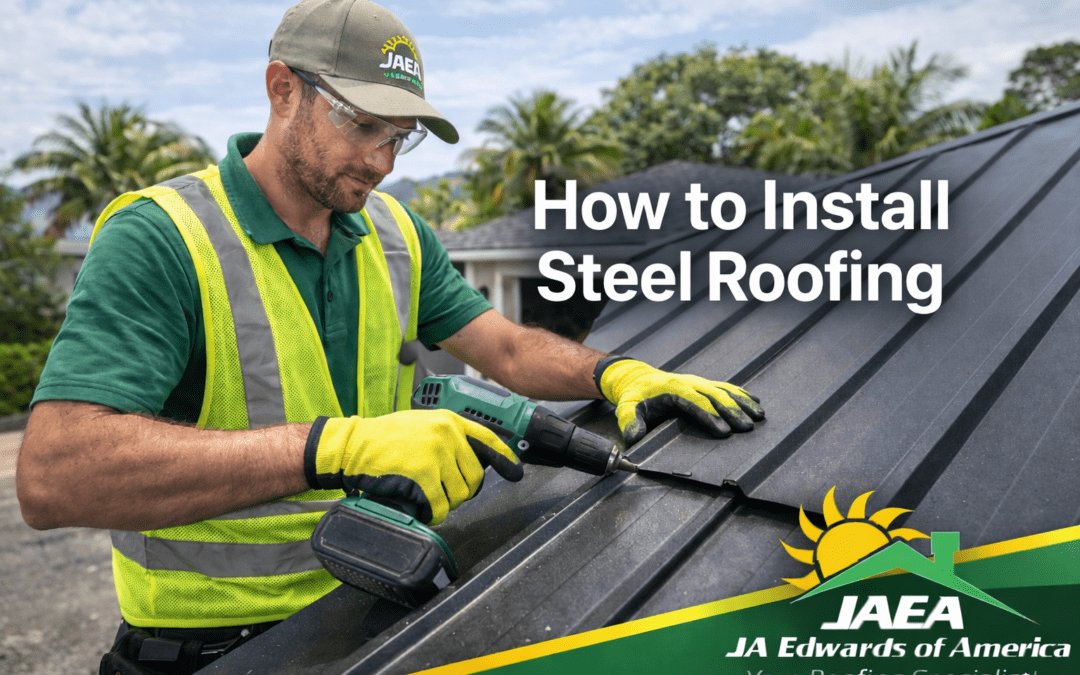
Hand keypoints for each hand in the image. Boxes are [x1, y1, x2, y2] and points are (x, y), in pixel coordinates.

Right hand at [305, 409, 523, 524]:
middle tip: (445, 494)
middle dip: (463, 491)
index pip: (487, 439)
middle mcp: (447, 436)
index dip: (505, 457)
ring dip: (447, 504)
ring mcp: (436, 456)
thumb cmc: (383, 437)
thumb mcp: (421, 425)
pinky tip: (424, 510)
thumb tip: (468, 460)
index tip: (515, 470)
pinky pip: (441, 506)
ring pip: (459, 494)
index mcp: (449, 421)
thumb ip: (446, 437)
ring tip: (429, 499)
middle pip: (475, 476)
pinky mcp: (423, 477)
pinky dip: (434, 514)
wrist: (354, 444)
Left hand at [597, 358, 764, 444]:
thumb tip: (634, 437)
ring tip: (759, 416)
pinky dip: (742, 394)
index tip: (724, 432)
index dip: (710, 416)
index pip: (694, 402)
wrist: (638, 377)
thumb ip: (630, 421)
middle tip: (747, 428)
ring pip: (725, 390)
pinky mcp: (704, 384)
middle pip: (715, 396)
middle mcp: (689, 382)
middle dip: (732, 411)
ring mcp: (699, 382)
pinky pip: (726, 387)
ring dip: (743, 403)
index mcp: (672, 389)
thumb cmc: (635, 396)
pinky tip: (756, 402)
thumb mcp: (627, 407)